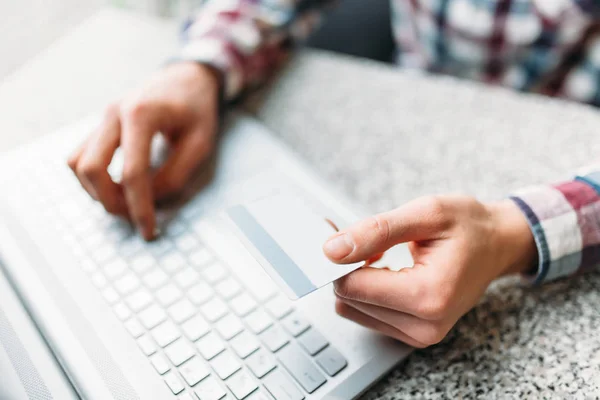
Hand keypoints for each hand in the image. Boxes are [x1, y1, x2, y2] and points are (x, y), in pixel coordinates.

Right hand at [68, 62, 220, 239]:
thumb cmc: (197, 108)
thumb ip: (176, 174)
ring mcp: (103, 118)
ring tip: (126, 204)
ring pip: (78, 163)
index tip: (148, 231)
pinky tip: (116, 188)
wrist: (186, 78)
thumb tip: (151, 202)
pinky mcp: (100, 125)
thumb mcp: (200, 143)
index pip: (133, 172)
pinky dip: (92, 179)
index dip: (139, 207)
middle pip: (91, 168)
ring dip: (96, 191)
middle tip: (134, 219)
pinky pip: (81, 156)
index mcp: (141, 114)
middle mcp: (114, 113)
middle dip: (109, 201)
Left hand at [323, 196, 535, 347]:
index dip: (337, 258)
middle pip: (349, 299)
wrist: (497, 244)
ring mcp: (420, 334)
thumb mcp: (426, 213)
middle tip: (358, 236)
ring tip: (377, 252)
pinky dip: (366, 289)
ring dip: (354, 278)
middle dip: (344, 266)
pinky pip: (366, 314)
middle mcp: (425, 325)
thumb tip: (333, 249)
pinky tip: (383, 268)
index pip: (353, 286)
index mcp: (429, 295)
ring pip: (352, 309)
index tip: (335, 232)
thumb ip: (376, 231)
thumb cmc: (469, 226)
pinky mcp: (413, 334)